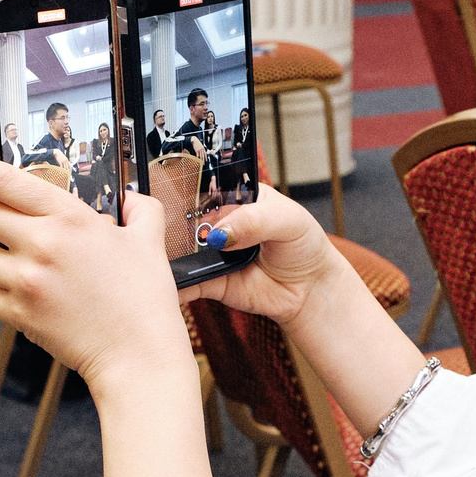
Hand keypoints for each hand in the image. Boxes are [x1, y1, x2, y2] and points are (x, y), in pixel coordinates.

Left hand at [0, 158, 189, 395]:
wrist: (138, 354)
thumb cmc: (145, 299)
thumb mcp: (149, 241)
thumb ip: (142, 210)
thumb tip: (133, 198)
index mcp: (69, 217)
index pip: (1, 179)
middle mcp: (40, 244)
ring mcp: (25, 281)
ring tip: (8, 258)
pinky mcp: (18, 314)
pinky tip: (16, 289)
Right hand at [177, 184, 351, 325]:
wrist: (312, 288)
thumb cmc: (304, 244)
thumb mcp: (288, 219)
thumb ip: (255, 220)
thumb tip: (220, 232)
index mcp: (236, 197)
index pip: (205, 187)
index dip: (188, 189)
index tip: (171, 193)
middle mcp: (220, 223)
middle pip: (187, 219)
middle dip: (174, 224)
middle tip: (165, 228)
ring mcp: (213, 254)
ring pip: (183, 251)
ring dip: (173, 254)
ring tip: (163, 255)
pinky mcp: (212, 282)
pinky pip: (189, 283)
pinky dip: (179, 285)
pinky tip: (172, 284)